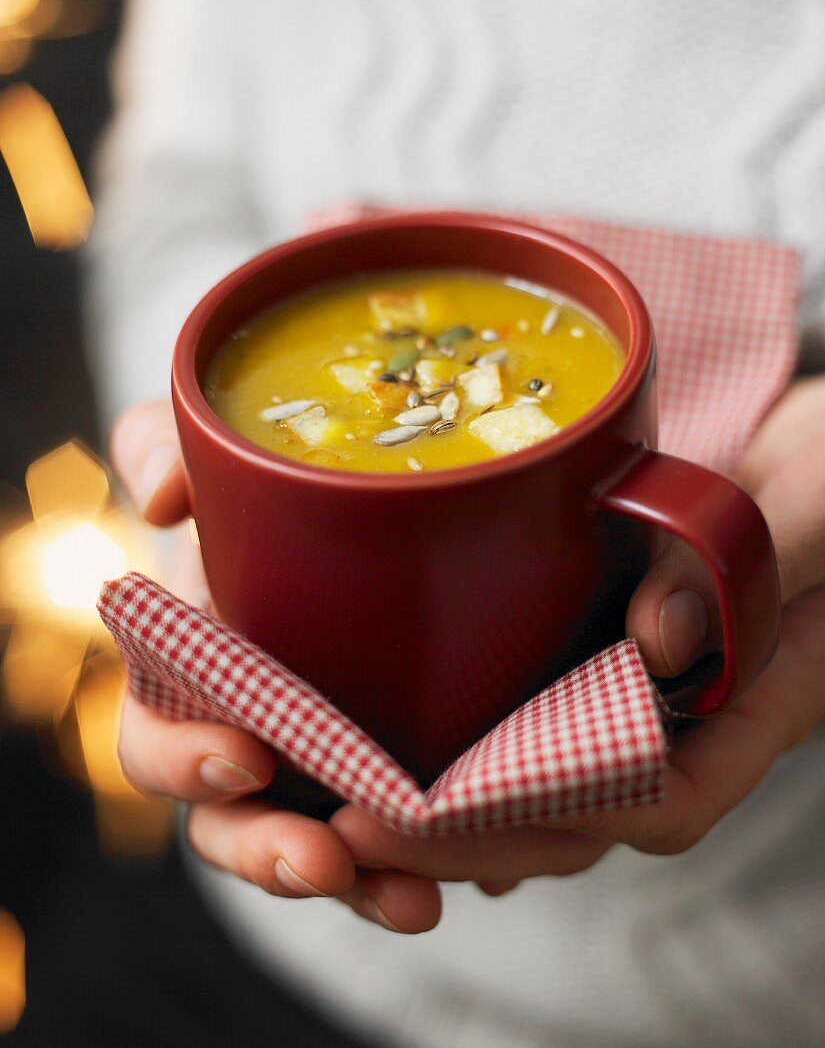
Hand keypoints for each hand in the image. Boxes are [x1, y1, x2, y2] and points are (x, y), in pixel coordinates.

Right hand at [111, 402, 441, 932]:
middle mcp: (248, 739)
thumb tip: (161, 496)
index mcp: (196, 675)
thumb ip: (166, 445)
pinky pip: (400, 850)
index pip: (157, 740)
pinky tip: (471, 875)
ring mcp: (317, 773)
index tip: (241, 754)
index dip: (184, 759)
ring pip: (320, 856)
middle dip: (269, 854)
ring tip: (411, 902)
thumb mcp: (217, 463)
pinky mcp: (388, 788)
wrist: (379, 524)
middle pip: (233, 827)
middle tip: (322, 859)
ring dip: (358, 887)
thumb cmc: (271, 502)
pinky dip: (424, 868)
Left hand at [329, 377, 824, 885]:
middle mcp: (696, 715)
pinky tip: (411, 760)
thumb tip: (657, 641)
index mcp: (758, 700)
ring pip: (554, 782)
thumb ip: (751, 563)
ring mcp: (654, 695)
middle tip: (356, 826)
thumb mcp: (818, 503)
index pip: (659, 796)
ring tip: (353, 807)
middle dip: (468, 835)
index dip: (551, 817)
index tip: (445, 815)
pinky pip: (545, 725)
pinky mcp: (613, 657)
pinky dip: (481, 753)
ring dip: (457, 808)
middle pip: (582, 814)